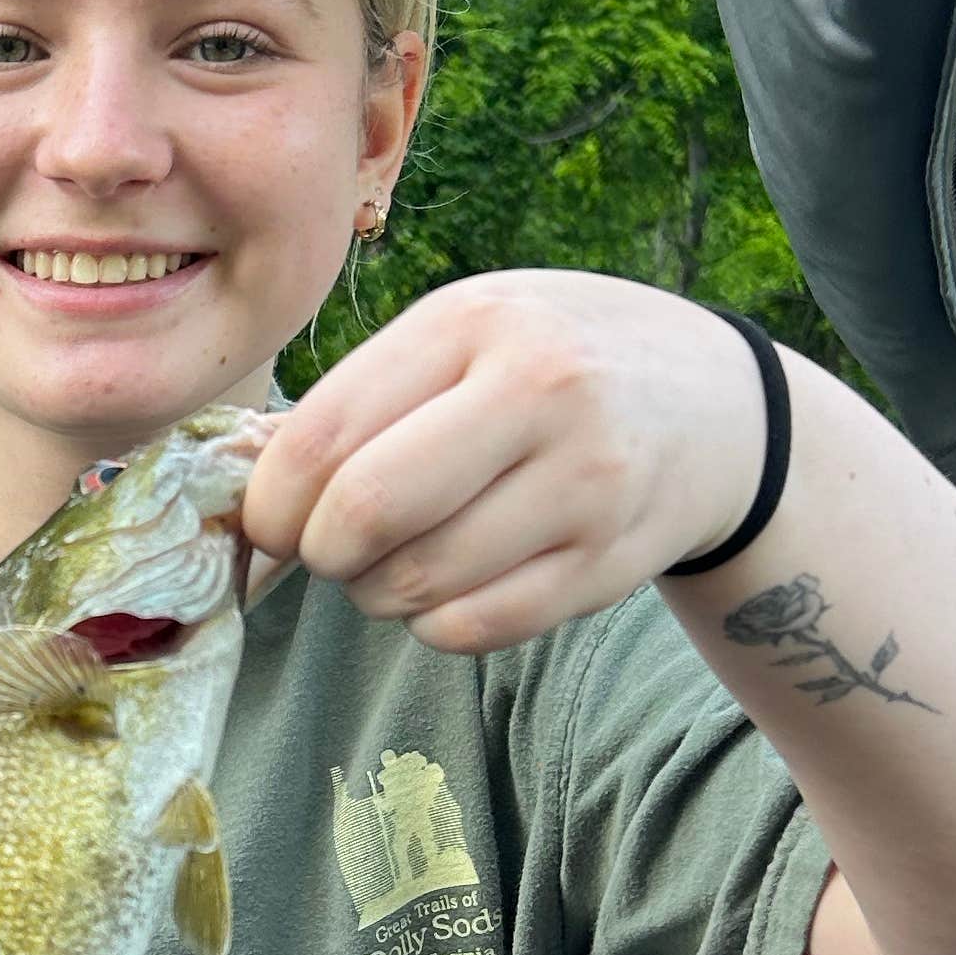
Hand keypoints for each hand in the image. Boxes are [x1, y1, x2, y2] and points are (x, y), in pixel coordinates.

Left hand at [243, 270, 774, 652]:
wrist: (711, 404)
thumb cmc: (547, 363)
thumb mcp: (462, 334)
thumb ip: (359, 399)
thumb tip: (243, 490)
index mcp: (473, 323)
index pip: (324, 438)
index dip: (271, 503)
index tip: (270, 521)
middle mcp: (539, 393)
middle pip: (364, 516)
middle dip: (318, 553)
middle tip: (328, 549)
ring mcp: (585, 483)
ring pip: (414, 585)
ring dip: (374, 593)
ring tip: (395, 559)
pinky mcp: (608, 564)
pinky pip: (471, 630)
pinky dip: (432, 624)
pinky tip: (448, 587)